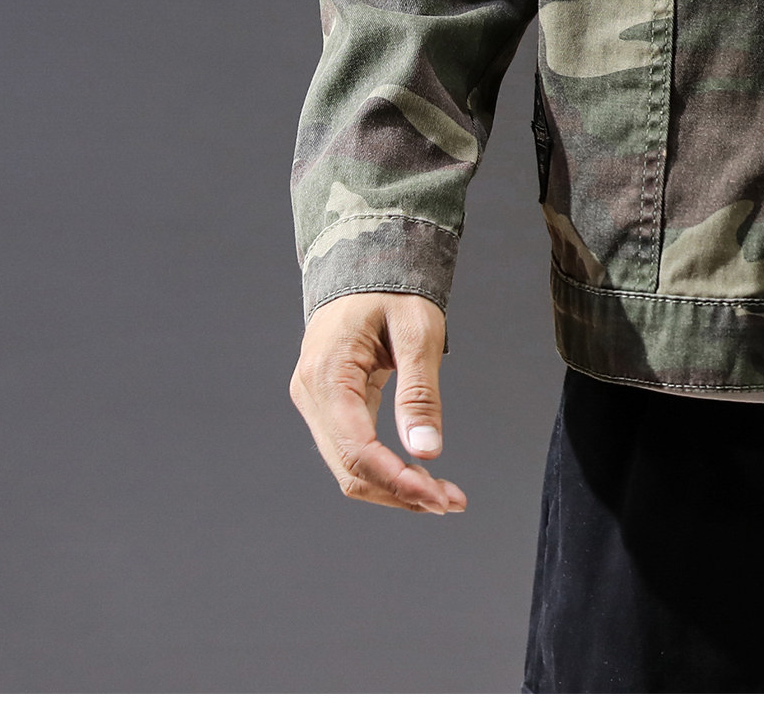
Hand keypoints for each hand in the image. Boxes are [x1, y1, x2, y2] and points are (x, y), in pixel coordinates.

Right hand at [290, 292, 466, 514]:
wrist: (365, 261)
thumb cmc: (392, 288)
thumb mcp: (418, 330)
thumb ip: (420, 391)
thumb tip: (428, 452)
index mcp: (327, 374)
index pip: (357, 449)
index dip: (396, 480)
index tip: (438, 496)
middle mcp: (311, 395)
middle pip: (349, 468)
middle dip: (400, 492)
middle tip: (452, 502)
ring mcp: (316, 402)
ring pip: (349, 466)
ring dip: (394, 487)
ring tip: (443, 496)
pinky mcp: (329, 405)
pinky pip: (353, 449)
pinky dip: (385, 469)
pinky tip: (419, 477)